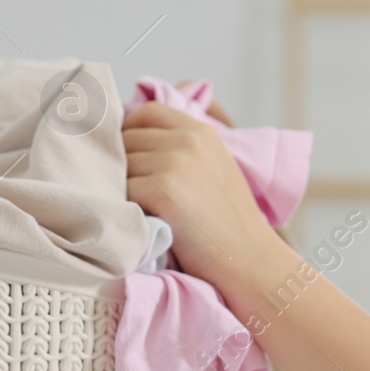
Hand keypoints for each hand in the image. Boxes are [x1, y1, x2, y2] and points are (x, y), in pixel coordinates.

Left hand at [121, 99, 281, 288]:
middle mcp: (188, 139)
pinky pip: (123, 190)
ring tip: (144, 209)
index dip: (130, 131)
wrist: (248, 258)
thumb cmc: (227, 223)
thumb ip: (182, 148)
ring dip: (124, 187)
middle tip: (138, 194)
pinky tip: (146, 222)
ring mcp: (175, 162)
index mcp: (201, 131)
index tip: (131, 157)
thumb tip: (131, 137)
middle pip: (128, 138)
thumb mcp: (214, 167)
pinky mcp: (163, 189)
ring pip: (121, 165)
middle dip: (125, 164)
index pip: (147, 112)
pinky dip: (128, 208)